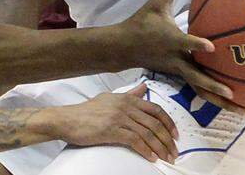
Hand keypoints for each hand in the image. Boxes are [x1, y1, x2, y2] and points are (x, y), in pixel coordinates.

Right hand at [51, 83, 177, 162]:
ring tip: (166, 158)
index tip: (175, 135)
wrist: (68, 119)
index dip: (169, 123)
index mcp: (127, 98)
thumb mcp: (110, 98)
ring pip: (147, 133)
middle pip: (155, 123)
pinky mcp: (112, 130)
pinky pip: (135, 141)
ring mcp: (119, 118)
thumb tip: (144, 87)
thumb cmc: (88, 111)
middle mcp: (125, 106)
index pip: (156, 109)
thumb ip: (130, 95)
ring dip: (160, 148)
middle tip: (174, 152)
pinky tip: (152, 158)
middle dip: (168, 140)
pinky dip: (146, 151)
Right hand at [121, 0, 240, 112]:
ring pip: (200, 89)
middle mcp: (176, 59)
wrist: (123, 47)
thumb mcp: (155, 2)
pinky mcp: (178, 76)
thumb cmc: (141, 22)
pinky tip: (229, 104)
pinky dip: (212, 97)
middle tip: (234, 94)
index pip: (186, 42)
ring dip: (218, 100)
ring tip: (241, 110)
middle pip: (197, 77)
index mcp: (172, 40)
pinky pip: (198, 89)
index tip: (212, 47)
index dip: (198, 44)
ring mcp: (177, 71)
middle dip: (215, 87)